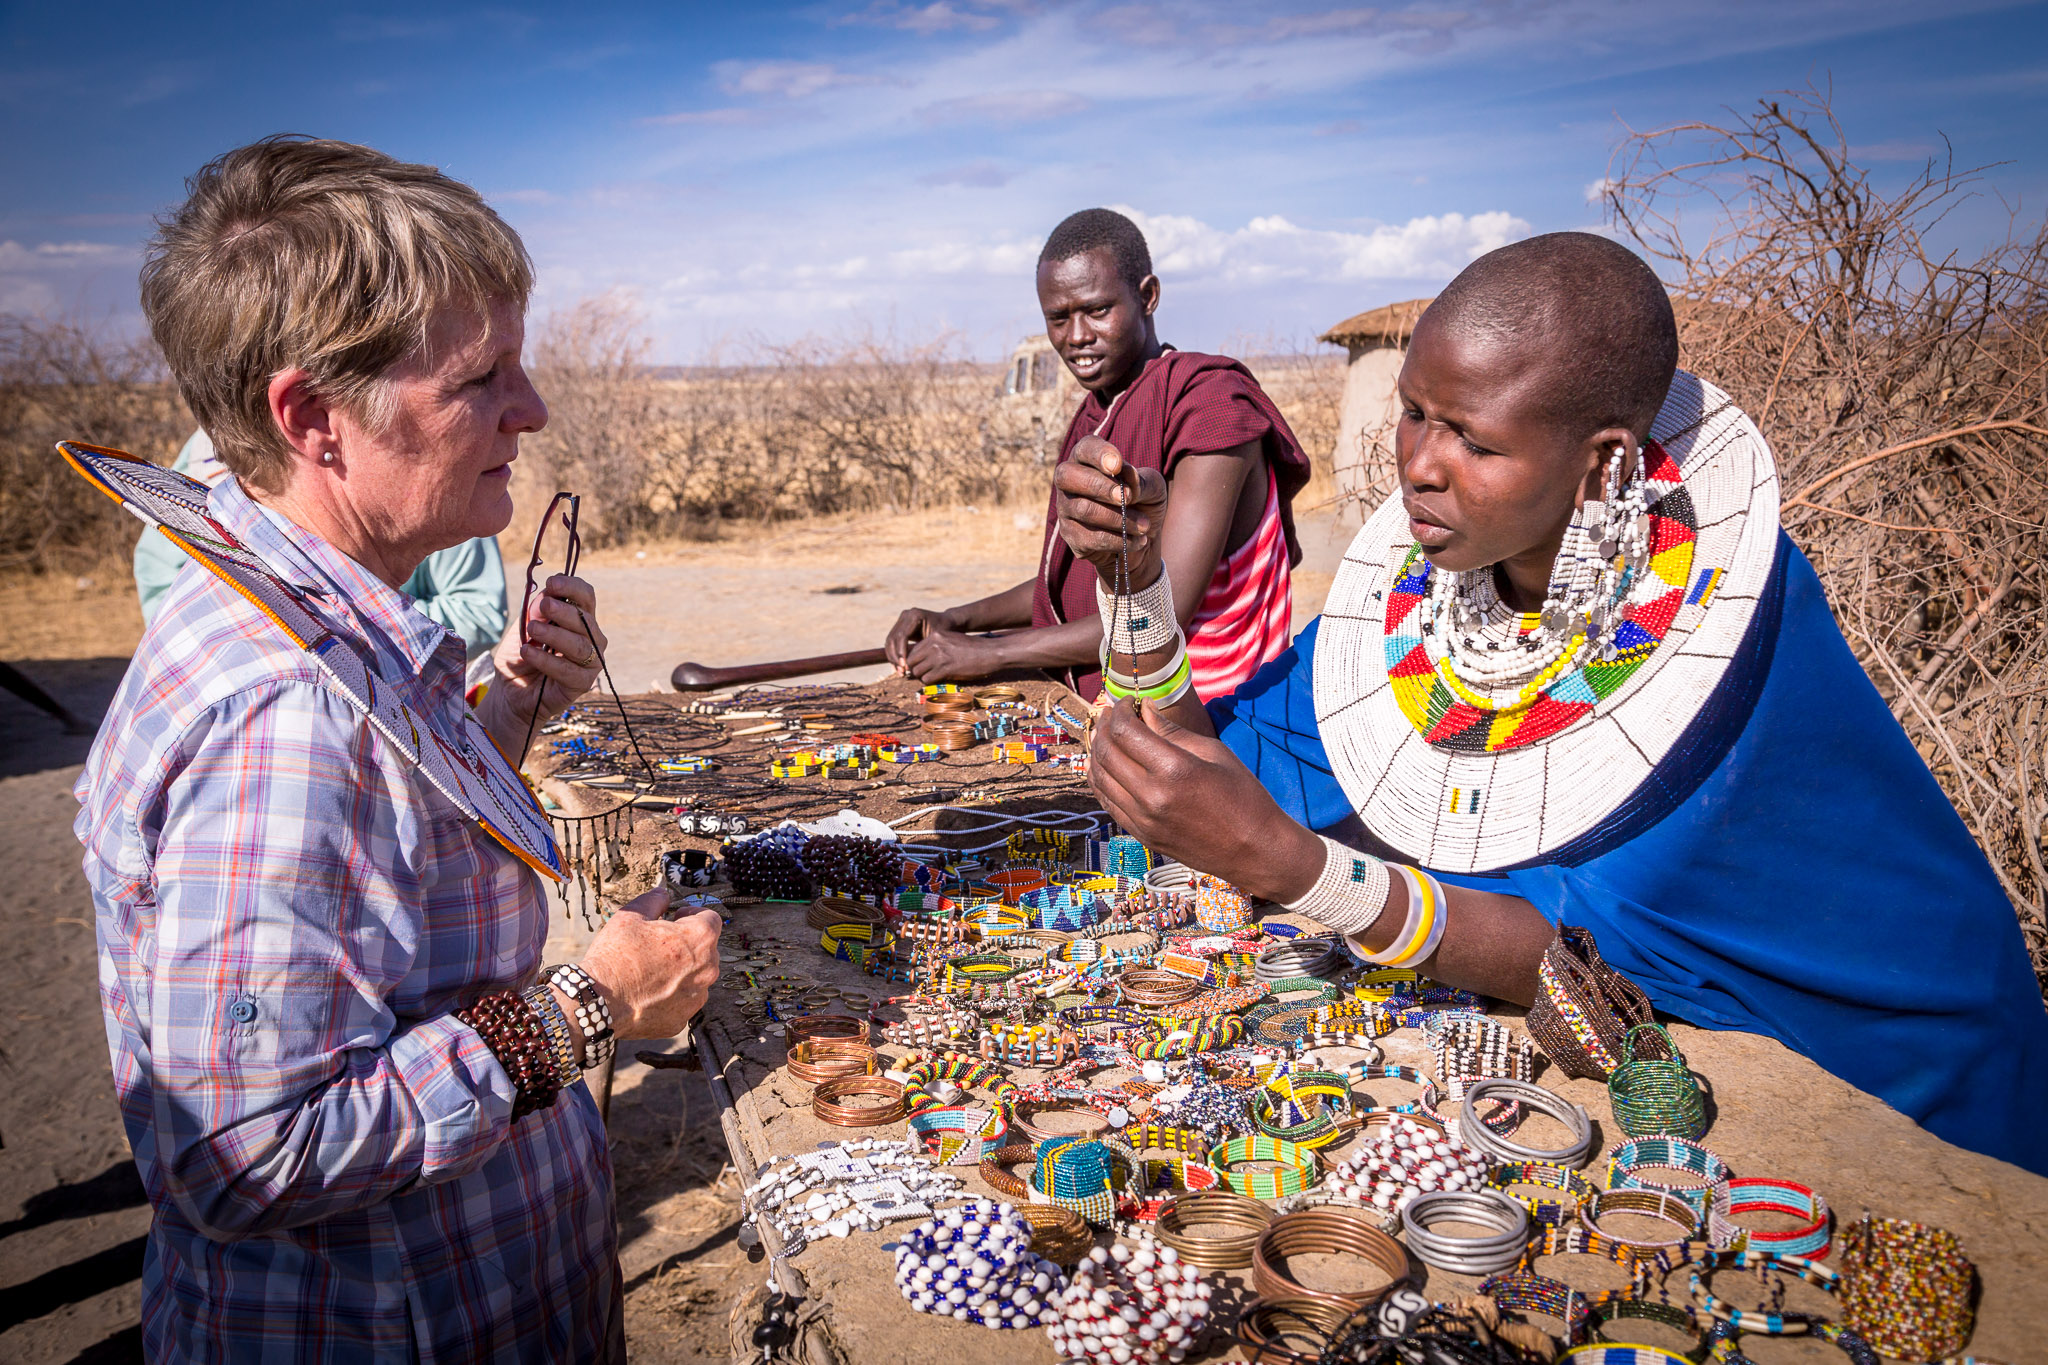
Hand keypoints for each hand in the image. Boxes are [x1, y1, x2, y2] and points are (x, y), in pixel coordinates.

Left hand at [493, 572, 605, 728]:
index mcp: (579, 618)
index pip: (586, 597)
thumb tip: (546, 596)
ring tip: (531, 630)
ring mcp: (590, 661)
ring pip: (580, 644)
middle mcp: (591, 638)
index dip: (573, 587)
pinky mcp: (583, 683)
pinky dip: (546, 660)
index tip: (553, 582)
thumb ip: (535, 613)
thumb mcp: (523, 628)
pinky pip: (568, 669)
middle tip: (543, 605)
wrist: (512, 692)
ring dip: (554, 634)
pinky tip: (527, 652)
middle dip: (563, 610)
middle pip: (585, 619)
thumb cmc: (522, 655)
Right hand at [578, 888, 722, 1038]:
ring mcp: (696, 997)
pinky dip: (670, 996)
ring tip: (650, 970)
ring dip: (681, 971)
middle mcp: (707, 969)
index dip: (692, 915)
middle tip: (658, 944)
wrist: (598, 1001)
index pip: (711, 919)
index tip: (676, 918)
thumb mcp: (632, 915)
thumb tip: (664, 893)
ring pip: (696, 977)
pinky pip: (681, 1002)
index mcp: (700, 938)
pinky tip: (647, 992)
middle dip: (686, 944)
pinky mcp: (682, 1020)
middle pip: (705, 949)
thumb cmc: (616, 955)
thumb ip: (654, 900)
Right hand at [885, 606, 952, 673]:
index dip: (901, 652)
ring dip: (892, 658)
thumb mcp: (937, 640)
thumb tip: (910, 664)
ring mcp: (901, 619)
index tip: (905, 666)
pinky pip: (892, 642)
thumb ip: (924, 649)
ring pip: (889, 641)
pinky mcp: (899, 626)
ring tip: (900, 672)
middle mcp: (905, 615)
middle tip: (901, 671)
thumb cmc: (945, 632)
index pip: (902, 636)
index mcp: (915, 615)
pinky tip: (899, 667)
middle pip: (893, 638)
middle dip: (895, 657)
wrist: (947, 622)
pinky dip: (894, 655)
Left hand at [903, 628, 1007, 682]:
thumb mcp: (950, 640)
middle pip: (911, 661)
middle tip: (923, 674)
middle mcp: (934, 645)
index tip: (918, 667)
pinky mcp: (945, 669)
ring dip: (923, 677)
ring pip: (917, 672)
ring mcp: (939, 657)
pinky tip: (940, 679)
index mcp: (935, 636)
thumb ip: (935, 647)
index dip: (913, 661)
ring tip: (933, 676)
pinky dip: (931, 682)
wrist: (990, 652)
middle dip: (915, 670)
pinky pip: (927, 679)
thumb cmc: (972, 648)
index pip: (912, 650)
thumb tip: (918, 660)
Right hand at [1054, 435, 1167, 590]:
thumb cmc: (1144, 502)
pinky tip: (1138, 541)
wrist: (1142, 538)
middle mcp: (1069, 481)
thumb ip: (1141, 479)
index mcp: (1088, 460)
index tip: (1117, 464)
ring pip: (1083, 509)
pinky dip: (1118, 540)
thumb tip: (1126, 474)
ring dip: (1119, 519)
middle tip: (1128, 498)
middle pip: (1068, 476)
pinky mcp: (1070, 535)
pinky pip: (1090, 538)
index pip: (1085, 448)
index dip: (1098, 454)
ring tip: (1144, 526)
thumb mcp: (1153, 487)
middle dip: (1099, 486)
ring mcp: (1066, 509)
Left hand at [1087, 697, 1321, 902]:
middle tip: (1113, 714)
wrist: (1254, 850)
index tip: (1128, 702)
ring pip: (1100, 778)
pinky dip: (1101, 778)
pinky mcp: (1141, 835)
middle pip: (1106, 752)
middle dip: (1105, 727)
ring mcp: (1142, 820)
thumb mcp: (1213, 752)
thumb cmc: (1243, 796)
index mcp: (1174, 770)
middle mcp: (1151, 796)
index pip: (1126, 732)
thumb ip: (1172, 731)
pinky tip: (1109, 765)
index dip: (1121, 711)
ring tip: (1107, 735)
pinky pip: (1107, 802)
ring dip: (1098, 751)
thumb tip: (1145, 709)